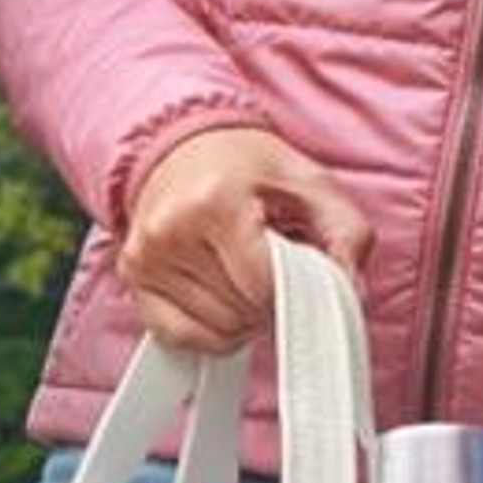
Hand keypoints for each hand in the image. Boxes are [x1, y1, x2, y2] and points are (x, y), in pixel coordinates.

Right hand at [116, 127, 372, 353]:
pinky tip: (222, 296)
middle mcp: (170, 230)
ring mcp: (145, 256)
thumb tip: (350, 291)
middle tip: (271, 263)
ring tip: (243, 271)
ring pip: (217, 329)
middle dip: (270, 298)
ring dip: (243, 314)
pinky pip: (181, 338)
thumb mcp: (310, 183)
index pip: (264, 284)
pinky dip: (212, 330)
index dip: (294, 287)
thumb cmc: (248, 165)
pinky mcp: (133, 276)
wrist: (185, 145)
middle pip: (241, 310)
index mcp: (214, 200)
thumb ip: (346, 234)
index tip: (299, 267)